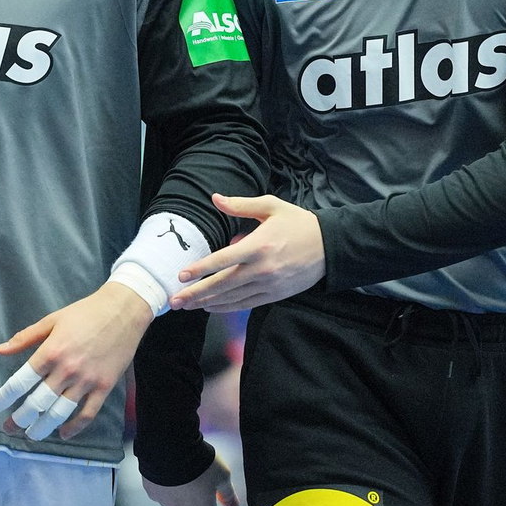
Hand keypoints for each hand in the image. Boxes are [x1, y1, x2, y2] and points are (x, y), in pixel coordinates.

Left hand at [0, 282, 152, 441]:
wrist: (125, 309)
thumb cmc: (87, 312)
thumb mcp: (53, 319)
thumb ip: (25, 337)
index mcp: (51, 351)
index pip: (20, 381)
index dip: (4, 396)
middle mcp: (67, 369)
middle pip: (37, 402)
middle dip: (19, 419)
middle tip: (9, 428)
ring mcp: (87, 380)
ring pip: (60, 412)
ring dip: (42, 428)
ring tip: (32, 434)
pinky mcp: (105, 385)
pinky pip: (88, 413)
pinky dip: (75, 427)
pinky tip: (64, 433)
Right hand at [142, 454, 238, 505]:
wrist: (170, 450)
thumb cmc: (202, 463)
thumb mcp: (223, 475)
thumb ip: (228, 494)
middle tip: (206, 503)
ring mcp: (166, 504)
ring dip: (184, 502)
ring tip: (190, 482)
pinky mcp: (153, 493)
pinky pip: (164, 496)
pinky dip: (170, 491)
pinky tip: (173, 477)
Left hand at [169, 193, 325, 310]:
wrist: (329, 246)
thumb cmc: (299, 223)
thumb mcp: (271, 206)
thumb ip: (241, 205)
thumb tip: (215, 198)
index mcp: (259, 245)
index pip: (223, 260)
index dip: (200, 269)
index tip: (182, 274)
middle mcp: (262, 268)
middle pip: (223, 284)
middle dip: (196, 293)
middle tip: (175, 300)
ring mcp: (269, 284)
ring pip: (232, 298)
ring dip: (208, 303)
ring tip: (187, 305)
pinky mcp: (275, 294)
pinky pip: (246, 304)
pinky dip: (227, 307)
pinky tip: (212, 307)